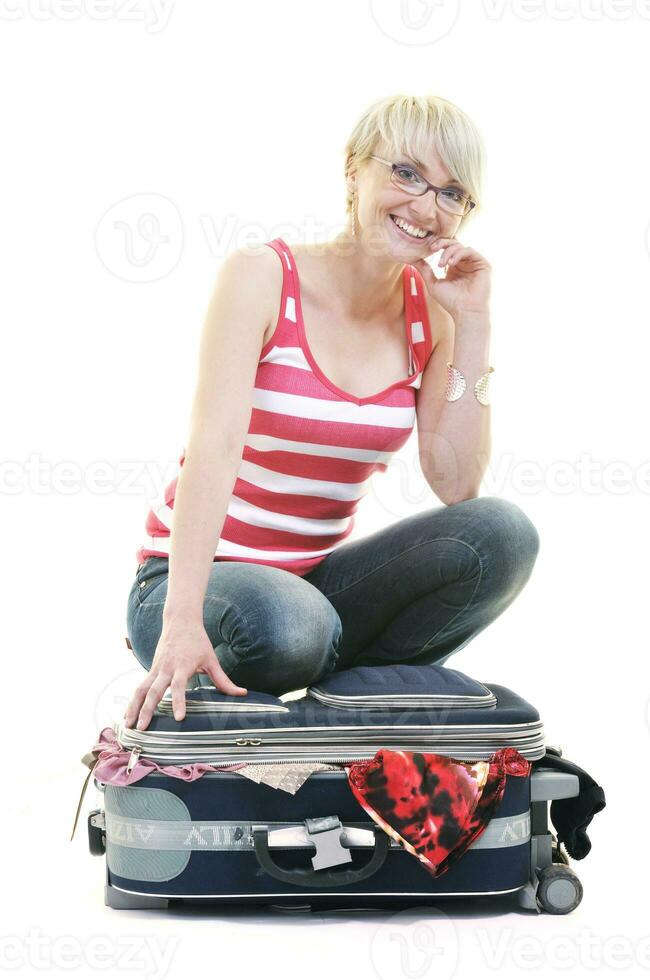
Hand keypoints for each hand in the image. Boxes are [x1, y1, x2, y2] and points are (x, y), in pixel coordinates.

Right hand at [124, 620, 247, 730]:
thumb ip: (223, 680)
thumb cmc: (197, 641)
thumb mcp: (212, 659)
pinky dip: (133, 701)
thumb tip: (242, 693)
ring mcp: (156, 669)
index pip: (179, 686)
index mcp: (182, 666)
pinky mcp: (151, 669)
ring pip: (141, 689)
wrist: (180, 621)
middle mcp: (166, 668)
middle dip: (147, 710)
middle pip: (154, 691)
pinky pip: (139, 687)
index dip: (179, 702)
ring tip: (128, 725)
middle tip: (142, 728)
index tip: (179, 718)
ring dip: (133, 707)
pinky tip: (128, 714)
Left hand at [414, 237, 490, 319]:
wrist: (465, 311)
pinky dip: (458, 253)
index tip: (428, 248)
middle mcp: (464, 263)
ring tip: (441, 264)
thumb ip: (425, 271)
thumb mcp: (433, 284)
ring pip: (460, 246)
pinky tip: (451, 263)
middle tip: (432, 248)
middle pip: (454, 243)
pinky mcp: (482, 264)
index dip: (438, 244)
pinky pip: (469, 250)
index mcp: (454, 266)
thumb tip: (413, 259)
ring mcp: (474, 263)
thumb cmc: (450, 301)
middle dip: (442, 243)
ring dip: (448, 251)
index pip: (446, 248)